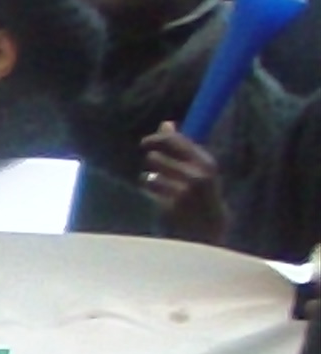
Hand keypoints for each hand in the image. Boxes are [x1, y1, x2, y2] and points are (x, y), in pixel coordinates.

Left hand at [143, 123, 230, 242]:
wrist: (209, 230)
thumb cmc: (203, 196)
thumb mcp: (200, 169)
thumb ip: (182, 147)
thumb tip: (166, 123)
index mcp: (206, 163)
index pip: (175, 141)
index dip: (156, 138)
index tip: (145, 142)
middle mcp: (196, 176)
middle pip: (155, 157)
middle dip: (153, 163)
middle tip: (160, 171)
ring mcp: (183, 193)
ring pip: (149, 175)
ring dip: (151, 180)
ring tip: (164, 189)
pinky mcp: (170, 207)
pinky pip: (149, 192)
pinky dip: (152, 194)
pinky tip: (164, 201)